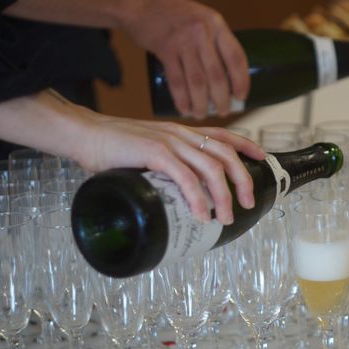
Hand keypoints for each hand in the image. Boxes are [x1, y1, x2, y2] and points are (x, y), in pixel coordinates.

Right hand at [77, 112, 263, 224]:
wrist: (86, 134)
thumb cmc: (115, 147)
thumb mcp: (149, 150)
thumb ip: (168, 164)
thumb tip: (180, 191)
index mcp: (182, 132)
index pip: (223, 134)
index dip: (246, 145)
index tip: (263, 158)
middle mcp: (181, 134)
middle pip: (225, 154)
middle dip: (242, 179)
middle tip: (247, 203)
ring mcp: (169, 142)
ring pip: (210, 167)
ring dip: (223, 195)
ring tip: (227, 216)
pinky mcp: (154, 152)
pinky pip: (185, 177)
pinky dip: (197, 198)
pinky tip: (202, 214)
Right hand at [121, 0, 248, 118]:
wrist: (139, 3)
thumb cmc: (173, 15)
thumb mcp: (201, 19)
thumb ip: (213, 41)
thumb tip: (226, 77)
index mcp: (216, 24)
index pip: (236, 57)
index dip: (241, 81)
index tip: (241, 98)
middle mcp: (202, 32)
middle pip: (217, 75)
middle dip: (221, 99)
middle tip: (223, 112)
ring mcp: (183, 40)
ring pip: (197, 81)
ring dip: (201, 104)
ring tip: (201, 115)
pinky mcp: (164, 49)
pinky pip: (176, 81)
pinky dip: (182, 99)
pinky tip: (185, 110)